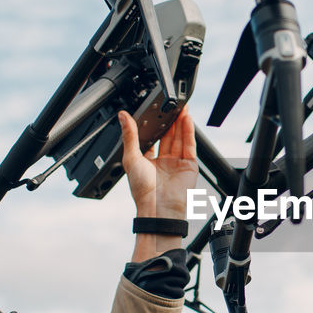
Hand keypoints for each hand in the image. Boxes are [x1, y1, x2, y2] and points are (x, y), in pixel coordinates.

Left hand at [120, 109, 196, 259]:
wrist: (159, 208)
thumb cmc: (143, 191)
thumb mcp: (131, 158)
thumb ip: (129, 136)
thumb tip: (123, 117)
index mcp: (147, 162)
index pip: (152, 138)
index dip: (154, 124)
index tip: (155, 110)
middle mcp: (163, 162)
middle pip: (168, 136)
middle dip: (170, 120)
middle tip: (171, 104)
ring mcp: (177, 163)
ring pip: (179, 138)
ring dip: (180, 122)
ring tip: (181, 107)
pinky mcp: (189, 165)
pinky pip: (189, 145)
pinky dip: (188, 132)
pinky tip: (187, 119)